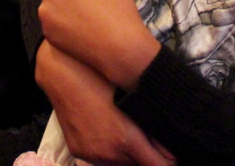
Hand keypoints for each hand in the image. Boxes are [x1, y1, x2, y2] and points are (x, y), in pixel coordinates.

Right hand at [35, 41, 174, 165]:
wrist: (62, 76)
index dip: (168, 162)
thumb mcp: (133, 99)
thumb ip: (153, 127)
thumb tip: (172, 148)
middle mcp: (109, 153)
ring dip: (130, 157)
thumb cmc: (102, 79)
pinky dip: (112, 154)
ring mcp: (92, 155)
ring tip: (133, 136)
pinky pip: (102, 161)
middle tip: (152, 141)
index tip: (172, 154)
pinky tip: (113, 135)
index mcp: (126, 140)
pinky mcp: (79, 151)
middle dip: (148, 157)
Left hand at [39, 0, 159, 90]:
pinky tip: (80, 28)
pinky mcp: (47, 31)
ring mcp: (46, 12)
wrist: (117, 45)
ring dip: (65, 5)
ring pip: (55, 1)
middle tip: (94, 2)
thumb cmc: (116, 4)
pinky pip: (53, 20)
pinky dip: (63, 22)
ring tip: (88, 16)